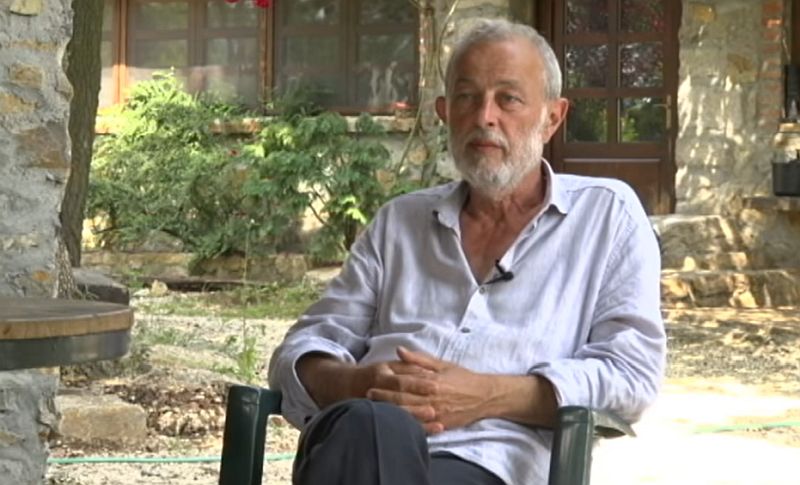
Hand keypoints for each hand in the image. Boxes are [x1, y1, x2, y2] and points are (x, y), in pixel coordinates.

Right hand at [296, 353, 437, 425]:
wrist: (345, 387)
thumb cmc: (374, 374)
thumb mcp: (387, 365)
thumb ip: (406, 365)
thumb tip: (428, 370)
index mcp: (380, 376)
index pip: (401, 381)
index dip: (418, 383)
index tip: (435, 386)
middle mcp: (376, 393)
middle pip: (399, 401)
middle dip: (417, 407)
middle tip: (434, 410)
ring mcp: (374, 409)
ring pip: (397, 417)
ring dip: (417, 422)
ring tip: (436, 427)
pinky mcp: (375, 420)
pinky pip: (394, 428)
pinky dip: (411, 432)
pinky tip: (424, 436)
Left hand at [366, 347, 492, 432]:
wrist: (485, 396)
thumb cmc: (463, 378)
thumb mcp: (442, 364)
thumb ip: (419, 360)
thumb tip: (399, 350)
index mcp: (431, 382)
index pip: (403, 385)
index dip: (386, 387)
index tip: (372, 385)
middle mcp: (433, 399)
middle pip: (402, 402)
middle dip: (383, 401)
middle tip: (367, 398)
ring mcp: (437, 414)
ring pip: (408, 416)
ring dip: (391, 414)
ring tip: (375, 412)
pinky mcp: (441, 425)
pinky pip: (420, 428)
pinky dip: (407, 427)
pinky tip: (395, 426)